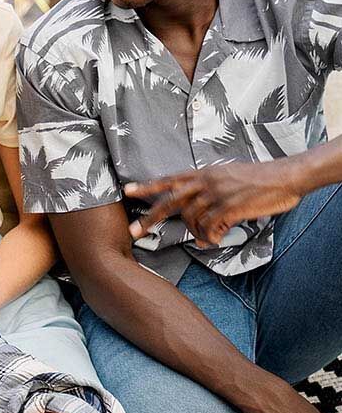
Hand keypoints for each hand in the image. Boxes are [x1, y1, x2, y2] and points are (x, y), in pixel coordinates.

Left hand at [125, 159, 303, 246]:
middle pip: (169, 202)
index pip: (169, 180)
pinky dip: (210, 237)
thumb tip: (199, 220)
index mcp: (203, 173)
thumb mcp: (227, 176)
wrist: (284, 176)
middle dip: (150, 218)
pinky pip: (210, 228)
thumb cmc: (258, 178)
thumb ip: (209, 193)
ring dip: (195, 233)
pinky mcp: (229, 208)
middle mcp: (205, 182)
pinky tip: (216, 239)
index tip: (128, 191)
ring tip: (205, 239)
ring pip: (191, 219)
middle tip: (135, 231)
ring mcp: (216, 194)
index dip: (148, 186)